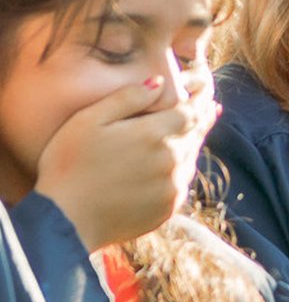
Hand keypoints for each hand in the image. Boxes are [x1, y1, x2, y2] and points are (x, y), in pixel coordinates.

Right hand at [36, 74, 217, 252]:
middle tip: (208, 107)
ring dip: (192, 143)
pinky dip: (181, 168)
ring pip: (191, 158)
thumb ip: (126, 98)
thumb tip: (159, 81)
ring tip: (192, 131)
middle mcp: (172, 160)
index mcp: (154, 134)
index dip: (200, 101)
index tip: (206, 93)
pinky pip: (182, 182)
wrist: (66, 220)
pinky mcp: (169, 207)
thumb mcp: (88, 120)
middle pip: (196, 134)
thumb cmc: (68, 165)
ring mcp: (173, 186)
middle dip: (201, 119)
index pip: (192, 112)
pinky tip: (173, 163)